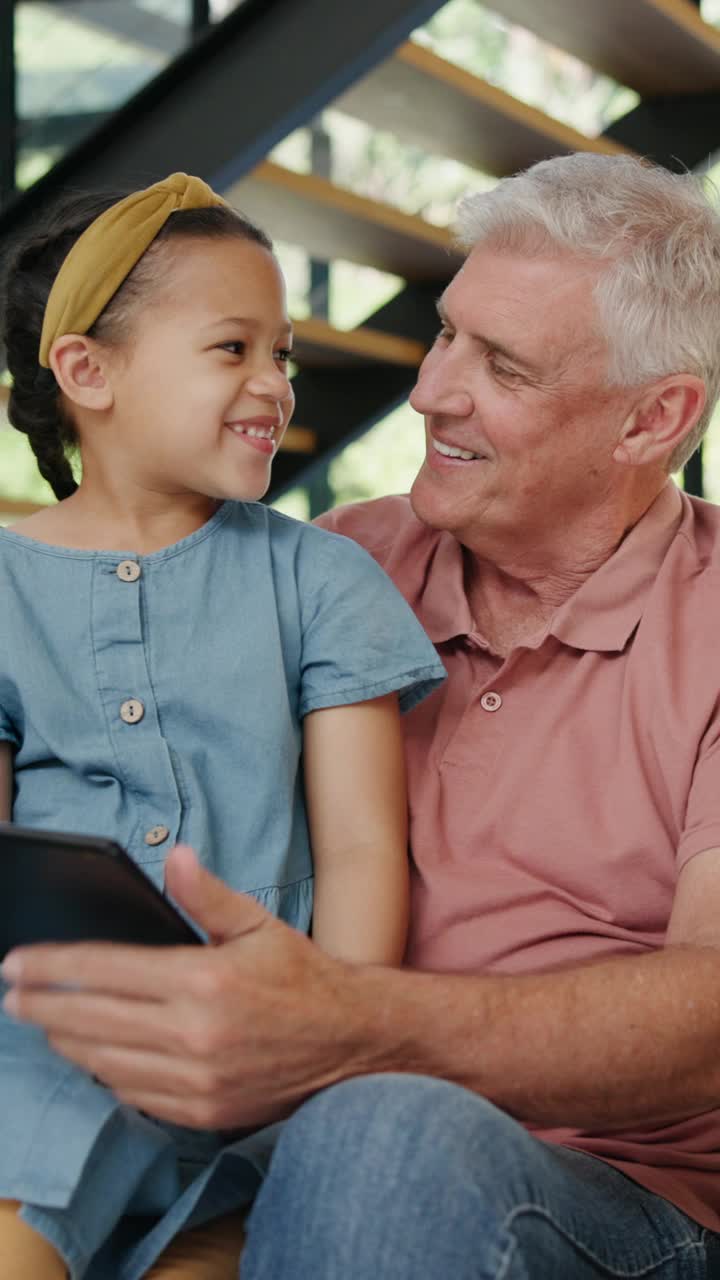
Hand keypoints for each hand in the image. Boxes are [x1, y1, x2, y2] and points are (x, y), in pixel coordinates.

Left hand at [1, 846, 376, 1128]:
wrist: (351, 1043)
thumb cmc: (302, 977)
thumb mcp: (259, 924)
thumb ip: (208, 894)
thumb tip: (174, 857)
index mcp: (203, 980)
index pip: (104, 970)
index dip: (52, 966)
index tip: (16, 963)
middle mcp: (195, 1034)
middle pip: (91, 1020)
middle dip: (41, 1006)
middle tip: (12, 995)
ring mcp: (196, 1079)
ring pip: (104, 1061)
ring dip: (66, 1041)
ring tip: (44, 1022)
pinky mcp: (202, 1111)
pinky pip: (133, 1094)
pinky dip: (104, 1073)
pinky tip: (92, 1056)